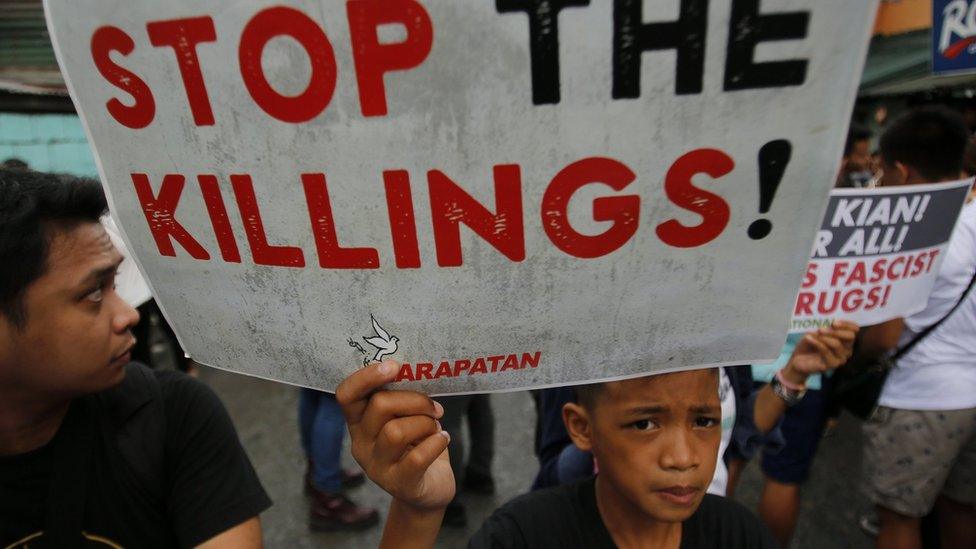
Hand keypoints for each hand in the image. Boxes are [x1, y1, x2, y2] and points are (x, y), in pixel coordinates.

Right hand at [336, 361, 454, 509]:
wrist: (430, 489)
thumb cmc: (418, 444)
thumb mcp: (405, 418)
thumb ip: (402, 398)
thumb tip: (414, 370)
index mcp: (359, 422)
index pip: (346, 395)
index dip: (366, 376)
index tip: (395, 366)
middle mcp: (361, 444)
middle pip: (380, 406)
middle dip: (415, 400)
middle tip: (434, 408)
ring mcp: (376, 467)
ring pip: (396, 431)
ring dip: (425, 423)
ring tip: (436, 428)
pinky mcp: (399, 485)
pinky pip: (417, 458)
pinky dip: (435, 443)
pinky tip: (443, 439)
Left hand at [783, 320, 858, 384]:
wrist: (797, 360)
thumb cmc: (809, 344)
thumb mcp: (816, 332)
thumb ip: (826, 328)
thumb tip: (831, 326)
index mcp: (846, 340)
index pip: (854, 330)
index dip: (847, 324)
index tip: (833, 323)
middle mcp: (847, 350)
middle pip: (850, 336)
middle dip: (835, 331)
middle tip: (820, 329)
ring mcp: (840, 359)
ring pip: (837, 344)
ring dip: (823, 337)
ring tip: (812, 334)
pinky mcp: (832, 365)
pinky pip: (825, 351)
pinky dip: (816, 342)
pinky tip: (808, 338)